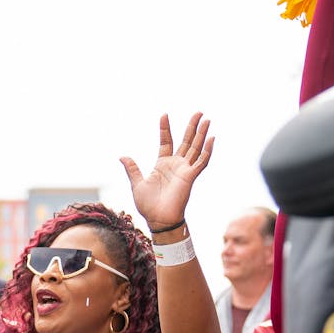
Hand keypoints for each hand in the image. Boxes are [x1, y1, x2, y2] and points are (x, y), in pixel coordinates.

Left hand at [120, 113, 213, 231]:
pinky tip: (211, 139)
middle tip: (198, 112)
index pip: (166, 141)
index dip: (165, 129)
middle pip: (186, 141)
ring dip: (201, 134)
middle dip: (191, 127)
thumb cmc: (148, 205)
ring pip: (196, 148)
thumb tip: (122, 156)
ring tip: (206, 119)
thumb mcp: (137, 184)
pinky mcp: (190, 177)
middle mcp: (175, 165)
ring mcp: (184, 170)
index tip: (164, 115)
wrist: (157, 220)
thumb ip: (132, 169)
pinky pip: (201, 162)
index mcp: (162, 164)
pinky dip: (207, 151)